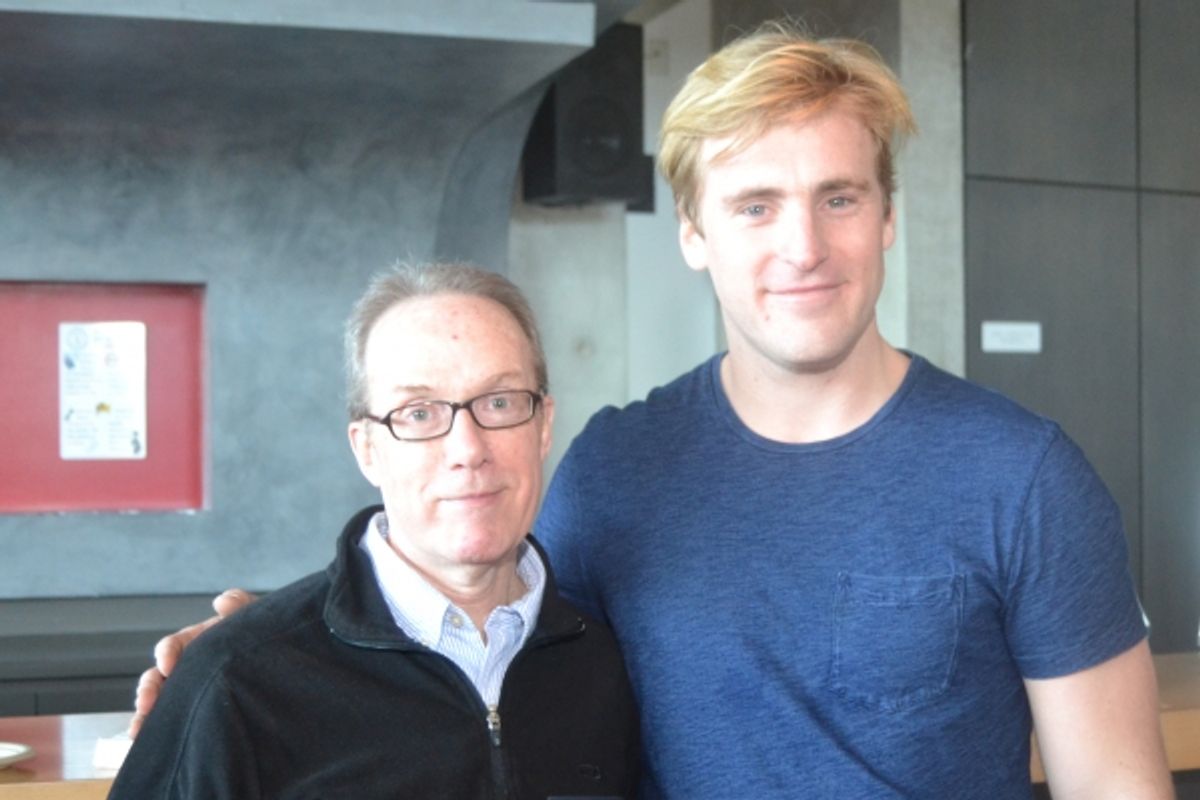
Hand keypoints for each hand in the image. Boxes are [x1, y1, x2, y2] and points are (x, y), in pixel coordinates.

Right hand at [128, 589, 256, 736]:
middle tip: (146, 705)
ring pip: (159, 705)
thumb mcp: (254, 617)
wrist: (282, 660)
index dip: (166, 653)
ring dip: (145, 717)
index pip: (173, 645)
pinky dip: (156, 733)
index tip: (168, 665)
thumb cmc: (261, 636)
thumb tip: (222, 602)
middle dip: (148, 691)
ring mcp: (188, 692)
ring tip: (137, 732)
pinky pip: (172, 724)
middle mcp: (186, 668)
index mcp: (195, 642)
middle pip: (157, 678)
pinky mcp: (194, 713)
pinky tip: (146, 744)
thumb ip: (240, 605)